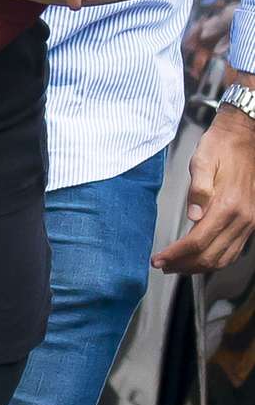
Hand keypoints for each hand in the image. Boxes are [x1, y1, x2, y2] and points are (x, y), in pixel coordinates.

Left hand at [151, 99, 254, 273]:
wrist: (244, 137)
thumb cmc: (220, 146)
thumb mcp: (202, 160)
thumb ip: (198, 189)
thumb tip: (193, 217)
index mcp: (227, 204)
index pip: (197, 241)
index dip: (176, 254)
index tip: (158, 259)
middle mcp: (241, 218)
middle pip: (210, 256)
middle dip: (183, 265)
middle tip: (162, 265)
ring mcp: (248, 222)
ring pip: (223, 258)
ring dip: (198, 267)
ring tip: (177, 266)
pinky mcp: (250, 222)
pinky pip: (233, 251)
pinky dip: (215, 260)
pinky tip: (200, 257)